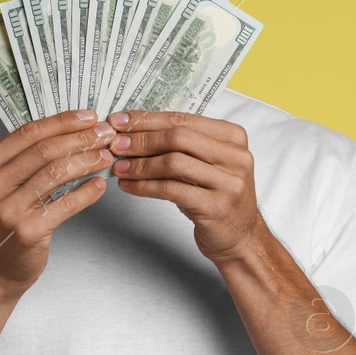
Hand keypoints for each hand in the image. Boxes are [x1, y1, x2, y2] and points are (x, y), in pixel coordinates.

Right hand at [0, 109, 116, 292]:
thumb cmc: (3, 225)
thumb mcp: (0, 187)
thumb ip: (24, 161)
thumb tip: (69, 132)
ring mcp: (7, 210)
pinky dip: (86, 192)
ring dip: (87, 161)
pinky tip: (99, 185)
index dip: (62, 122)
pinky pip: (65, 204)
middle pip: (44, 150)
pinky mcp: (27, 230)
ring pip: (56, 173)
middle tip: (104, 134)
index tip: (88, 117)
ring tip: (106, 156)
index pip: (28, 133)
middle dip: (80, 138)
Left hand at [106, 110, 263, 264]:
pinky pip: (171, 190)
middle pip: (178, 138)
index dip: (148, 119)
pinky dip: (144, 186)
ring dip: (140, 165)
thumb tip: (132, 131)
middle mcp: (236, 156)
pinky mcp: (216, 206)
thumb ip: (179, 145)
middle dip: (141, 140)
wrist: (239, 235)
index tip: (120, 122)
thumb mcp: (204, 163)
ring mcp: (229, 182)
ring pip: (173, 163)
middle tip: (116, 146)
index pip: (183, 119)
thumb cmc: (215, 195)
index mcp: (233, 137)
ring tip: (119, 168)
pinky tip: (129, 186)